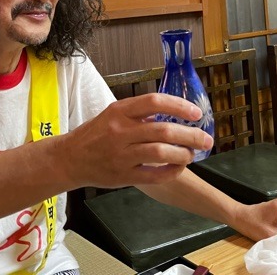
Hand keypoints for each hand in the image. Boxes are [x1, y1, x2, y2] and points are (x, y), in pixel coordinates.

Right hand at [60, 93, 212, 187]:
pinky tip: (179, 167)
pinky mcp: (123, 175)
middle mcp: (120, 131)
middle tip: (206, 139)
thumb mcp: (113, 114)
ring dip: (183, 154)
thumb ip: (139, 113)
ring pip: (161, 153)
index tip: (196, 113)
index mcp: (119, 111)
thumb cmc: (95, 134)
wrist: (70, 159)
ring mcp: (121, 155)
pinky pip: (155, 175)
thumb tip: (172, 112)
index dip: (179, 106)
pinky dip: (172, 172)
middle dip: (191, 135)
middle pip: (164, 130)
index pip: (154, 102)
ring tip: (192, 154)